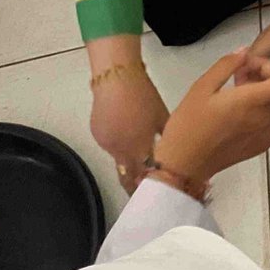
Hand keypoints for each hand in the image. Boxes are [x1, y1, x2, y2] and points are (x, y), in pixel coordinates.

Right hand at [91, 67, 169, 193]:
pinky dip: (119, 144)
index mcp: (138, 147)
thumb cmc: (143, 95)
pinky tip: (126, 133)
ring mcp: (105, 143)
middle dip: (136, 180)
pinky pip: (110, 145)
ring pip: (119, 158)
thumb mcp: (162, 117)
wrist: (116, 77)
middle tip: (145, 185)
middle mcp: (119, 150)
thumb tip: (172, 152)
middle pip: (127, 173)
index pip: (143, 176)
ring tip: (138, 152)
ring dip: (128, 159)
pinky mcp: (96, 134)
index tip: (156, 192)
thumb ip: (165, 139)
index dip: (149, 184)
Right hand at [155, 50, 269, 186]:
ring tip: (242, 91)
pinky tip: (253, 109)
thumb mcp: (201, 88)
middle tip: (240, 72)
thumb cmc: (189, 124)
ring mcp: (265, 133)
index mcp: (251, 100)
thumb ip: (227, 66)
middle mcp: (264, 117)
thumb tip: (246, 53)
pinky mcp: (262, 145)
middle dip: (268, 73)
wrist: (184, 164)